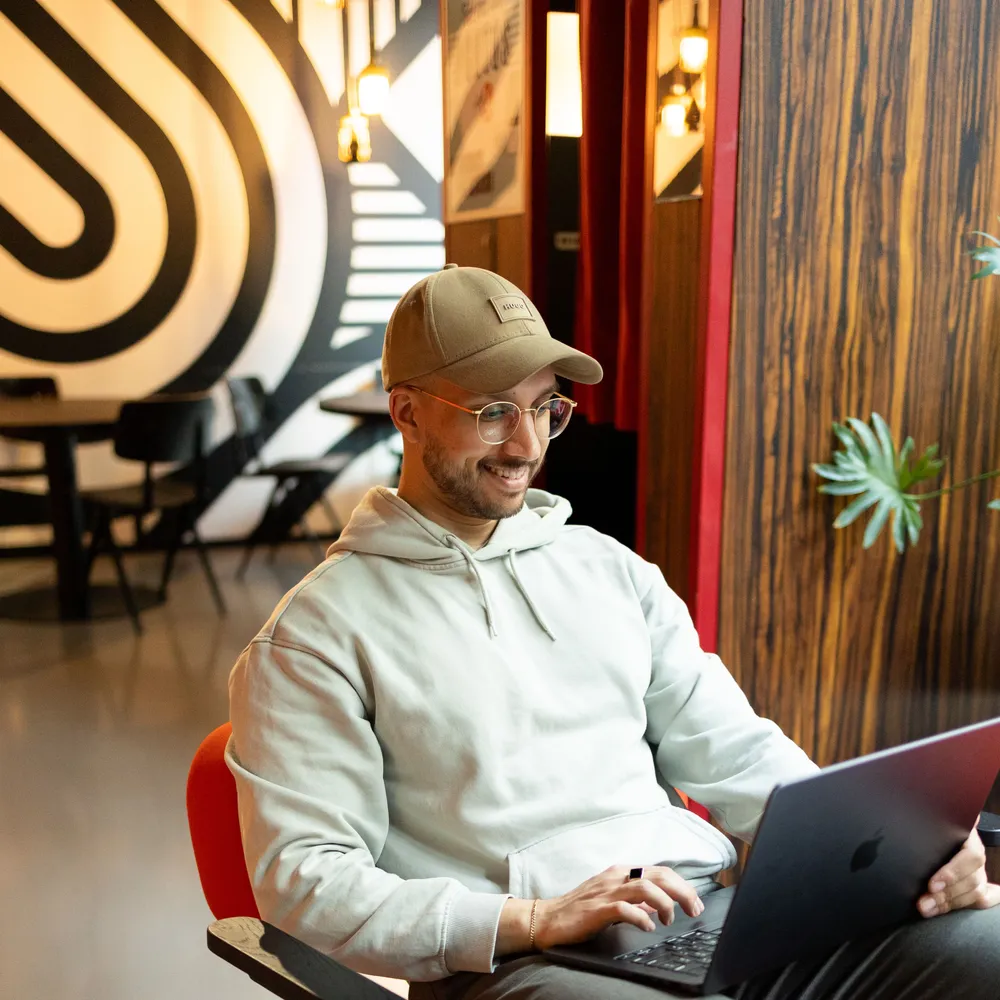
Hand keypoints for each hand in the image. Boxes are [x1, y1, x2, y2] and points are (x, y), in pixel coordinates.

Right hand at [529, 864, 703, 950]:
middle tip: (694, 909)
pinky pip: (624, 909)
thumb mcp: (613, 899)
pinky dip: (641, 917)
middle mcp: (616, 877)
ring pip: (645, 887)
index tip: (695, 901)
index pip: (659, 871)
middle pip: (658, 875)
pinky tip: (648, 926)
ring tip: (670, 919)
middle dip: (682, 891)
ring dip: (664, 903)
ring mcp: (606, 891)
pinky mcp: (597, 909)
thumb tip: (659, 905)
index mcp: (621, 872)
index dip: (682, 884)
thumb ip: (635, 899)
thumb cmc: (581, 910)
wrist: (549, 918)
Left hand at [918, 823, 999, 918]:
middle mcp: (976, 854)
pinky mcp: (980, 885)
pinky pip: (986, 899)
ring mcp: (980, 871)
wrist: (934, 820)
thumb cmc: (931, 824)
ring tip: (926, 909)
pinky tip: (961, 910)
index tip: (932, 885)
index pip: (971, 857)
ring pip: (976, 893)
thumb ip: (944, 816)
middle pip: (972, 880)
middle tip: (923, 903)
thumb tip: (968, 816)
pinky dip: (974, 905)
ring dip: (950, 905)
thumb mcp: (933, 821)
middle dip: (946, 895)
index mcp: (968, 836)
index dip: (953, 873)